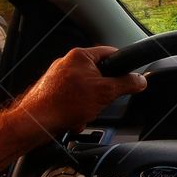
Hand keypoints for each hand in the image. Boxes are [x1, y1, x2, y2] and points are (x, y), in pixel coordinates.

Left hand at [15, 46, 146, 133]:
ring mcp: (57, 78)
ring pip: (86, 89)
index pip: (111, 53)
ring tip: (84, 112)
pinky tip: (75, 118)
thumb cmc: (63, 104)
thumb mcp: (106, 92)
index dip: (123, 65)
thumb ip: (127, 83)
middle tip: (102, 101)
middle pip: (99, 74)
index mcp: (80, 56)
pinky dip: (77, 109)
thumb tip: (140, 80)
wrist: (35, 122)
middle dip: (103, 92)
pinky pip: (73, 99)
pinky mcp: (51, 91)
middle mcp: (67, 63)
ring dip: (90, 104)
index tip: (129, 76)